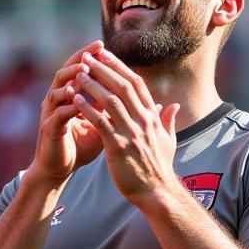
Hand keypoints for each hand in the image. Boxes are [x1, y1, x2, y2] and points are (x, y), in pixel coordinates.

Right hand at [26, 41, 106, 186]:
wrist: (60, 168)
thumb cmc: (81, 145)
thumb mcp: (104, 125)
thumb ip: (117, 111)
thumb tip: (142, 103)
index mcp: (71, 96)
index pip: (80, 71)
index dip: (91, 58)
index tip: (105, 47)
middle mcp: (58, 100)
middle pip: (66, 71)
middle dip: (80, 59)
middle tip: (94, 49)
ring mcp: (51, 113)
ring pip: (58, 89)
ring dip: (70, 78)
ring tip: (84, 69)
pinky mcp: (49, 129)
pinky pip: (57, 114)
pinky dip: (67, 106)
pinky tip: (76, 100)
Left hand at [72, 48, 181, 206]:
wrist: (157, 193)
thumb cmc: (160, 168)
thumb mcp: (169, 141)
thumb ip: (168, 121)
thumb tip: (173, 106)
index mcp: (152, 117)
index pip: (136, 84)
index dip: (120, 67)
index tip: (106, 55)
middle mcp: (143, 121)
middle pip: (122, 86)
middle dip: (103, 69)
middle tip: (87, 57)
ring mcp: (131, 133)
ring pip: (110, 101)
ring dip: (92, 84)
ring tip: (77, 73)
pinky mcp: (118, 147)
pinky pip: (100, 123)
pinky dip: (86, 109)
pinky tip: (74, 99)